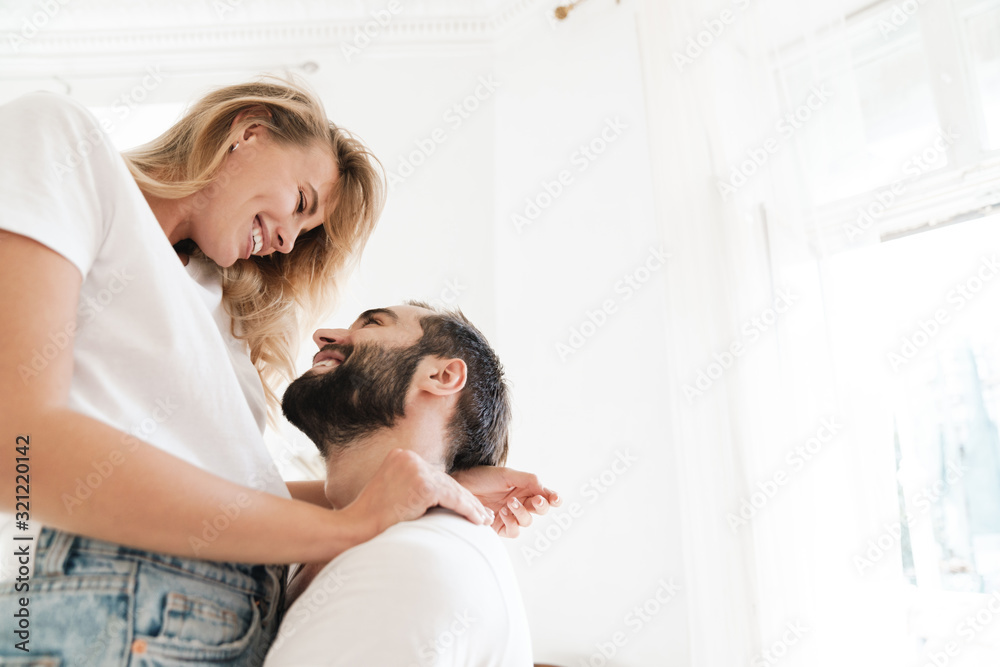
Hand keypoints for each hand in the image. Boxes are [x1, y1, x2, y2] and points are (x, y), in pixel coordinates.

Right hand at [342, 449, 493, 538]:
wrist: (354, 529)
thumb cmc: (372, 521)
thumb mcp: (393, 495)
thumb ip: (413, 490)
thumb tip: (440, 499)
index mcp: (401, 457)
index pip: (435, 476)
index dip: (453, 492)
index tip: (468, 504)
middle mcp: (409, 458)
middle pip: (445, 481)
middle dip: (465, 499)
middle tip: (482, 513)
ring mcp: (415, 469)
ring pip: (452, 489)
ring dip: (470, 506)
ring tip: (483, 519)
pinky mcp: (422, 484)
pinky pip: (452, 498)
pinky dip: (467, 510)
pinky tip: (477, 520)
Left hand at [452, 466, 560, 537]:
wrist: (459, 486)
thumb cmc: (482, 477)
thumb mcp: (507, 474)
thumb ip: (529, 480)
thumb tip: (547, 492)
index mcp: (524, 488)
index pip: (545, 495)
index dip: (554, 498)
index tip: (556, 499)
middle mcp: (519, 502)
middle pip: (540, 509)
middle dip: (541, 505)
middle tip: (537, 500)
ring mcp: (510, 516)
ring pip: (527, 521)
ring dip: (522, 513)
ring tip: (509, 503)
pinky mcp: (499, 527)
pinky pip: (514, 531)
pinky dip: (512, 523)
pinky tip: (502, 512)